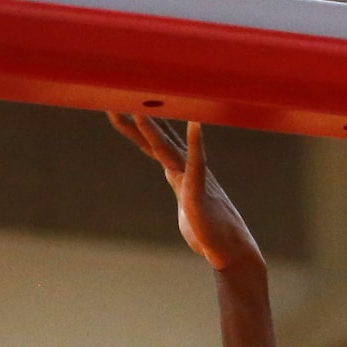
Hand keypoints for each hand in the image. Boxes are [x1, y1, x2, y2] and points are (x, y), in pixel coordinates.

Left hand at [107, 113, 262, 272]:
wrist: (230, 252)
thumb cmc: (208, 231)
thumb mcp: (186, 205)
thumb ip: (180, 186)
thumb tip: (172, 175)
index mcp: (179, 172)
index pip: (152, 144)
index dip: (135, 126)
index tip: (117, 106)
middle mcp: (185, 169)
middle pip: (155, 139)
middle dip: (135, 118)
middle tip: (116, 95)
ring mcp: (193, 178)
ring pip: (169, 148)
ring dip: (154, 128)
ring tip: (139, 107)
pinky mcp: (199, 193)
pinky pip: (197, 165)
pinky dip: (196, 143)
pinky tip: (195, 124)